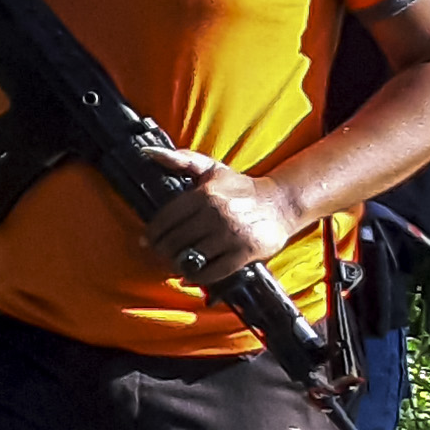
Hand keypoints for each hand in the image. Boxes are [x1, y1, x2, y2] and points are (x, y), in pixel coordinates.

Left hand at [135, 147, 307, 285]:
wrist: (282, 203)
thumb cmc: (240, 188)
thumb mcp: (212, 169)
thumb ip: (181, 160)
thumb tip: (148, 152)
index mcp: (204, 194)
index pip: (165, 219)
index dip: (152, 234)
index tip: (147, 241)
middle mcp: (217, 214)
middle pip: (174, 241)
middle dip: (162, 251)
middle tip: (161, 254)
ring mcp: (232, 234)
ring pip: (190, 258)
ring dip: (178, 265)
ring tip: (177, 263)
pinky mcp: (246, 252)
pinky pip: (212, 272)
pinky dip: (197, 277)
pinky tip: (192, 274)